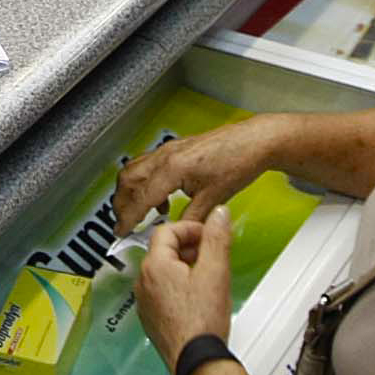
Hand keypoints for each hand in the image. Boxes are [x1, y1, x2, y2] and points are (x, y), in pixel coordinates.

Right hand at [115, 117, 283, 232]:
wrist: (254, 142)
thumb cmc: (238, 162)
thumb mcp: (213, 199)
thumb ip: (190, 219)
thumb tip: (175, 233)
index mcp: (172, 168)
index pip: (140, 197)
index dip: (128, 217)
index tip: (121, 231)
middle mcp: (165, 156)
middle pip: (128, 180)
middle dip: (121, 204)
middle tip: (123, 223)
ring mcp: (168, 150)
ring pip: (133, 170)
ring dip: (129, 191)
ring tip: (137, 212)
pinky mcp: (174, 148)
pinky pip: (146, 165)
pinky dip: (143, 182)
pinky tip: (159, 198)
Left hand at [135, 208, 237, 374]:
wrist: (195, 361)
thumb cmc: (202, 321)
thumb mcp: (215, 272)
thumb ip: (217, 238)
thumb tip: (219, 213)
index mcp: (155, 266)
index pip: (166, 231)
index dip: (190, 228)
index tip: (208, 235)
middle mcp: (143, 282)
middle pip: (163, 251)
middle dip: (188, 247)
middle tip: (211, 254)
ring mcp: (145, 302)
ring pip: (162, 272)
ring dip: (183, 266)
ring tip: (207, 276)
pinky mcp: (151, 318)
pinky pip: (161, 292)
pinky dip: (177, 286)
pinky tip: (197, 298)